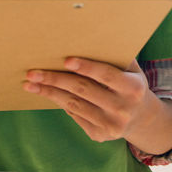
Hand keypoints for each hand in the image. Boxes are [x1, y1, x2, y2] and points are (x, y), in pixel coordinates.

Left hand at [23, 58, 171, 147]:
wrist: (140, 118)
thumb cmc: (130, 84)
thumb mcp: (132, 70)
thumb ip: (116, 56)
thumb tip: (91, 37)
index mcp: (133, 89)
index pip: (106, 75)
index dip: (86, 67)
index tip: (66, 60)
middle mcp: (123, 109)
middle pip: (83, 90)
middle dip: (56, 79)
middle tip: (33, 72)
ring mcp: (110, 125)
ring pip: (73, 104)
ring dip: (49, 92)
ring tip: (30, 84)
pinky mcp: (99, 135)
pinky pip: (74, 115)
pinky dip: (60, 102)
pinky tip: (47, 93)